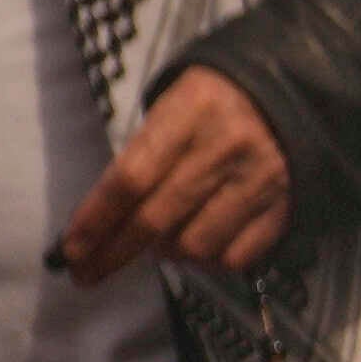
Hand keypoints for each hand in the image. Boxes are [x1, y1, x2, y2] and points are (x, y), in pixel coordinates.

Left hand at [51, 63, 292, 280]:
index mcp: (188, 113)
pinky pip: (235, 257)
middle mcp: (224, 148)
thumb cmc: (212, 102)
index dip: (96, 219)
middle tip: (87, 273)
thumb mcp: (172, 108)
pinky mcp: (284, 206)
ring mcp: (258, 180)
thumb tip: (101, 221)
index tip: (70, 250)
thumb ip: (142, 158)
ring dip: (165, 254)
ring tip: (157, 243)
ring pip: (194, 245)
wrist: (290, 88)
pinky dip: (208, 261)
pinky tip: (197, 245)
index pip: (129, 178)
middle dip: (113, 252)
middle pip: (155, 219)